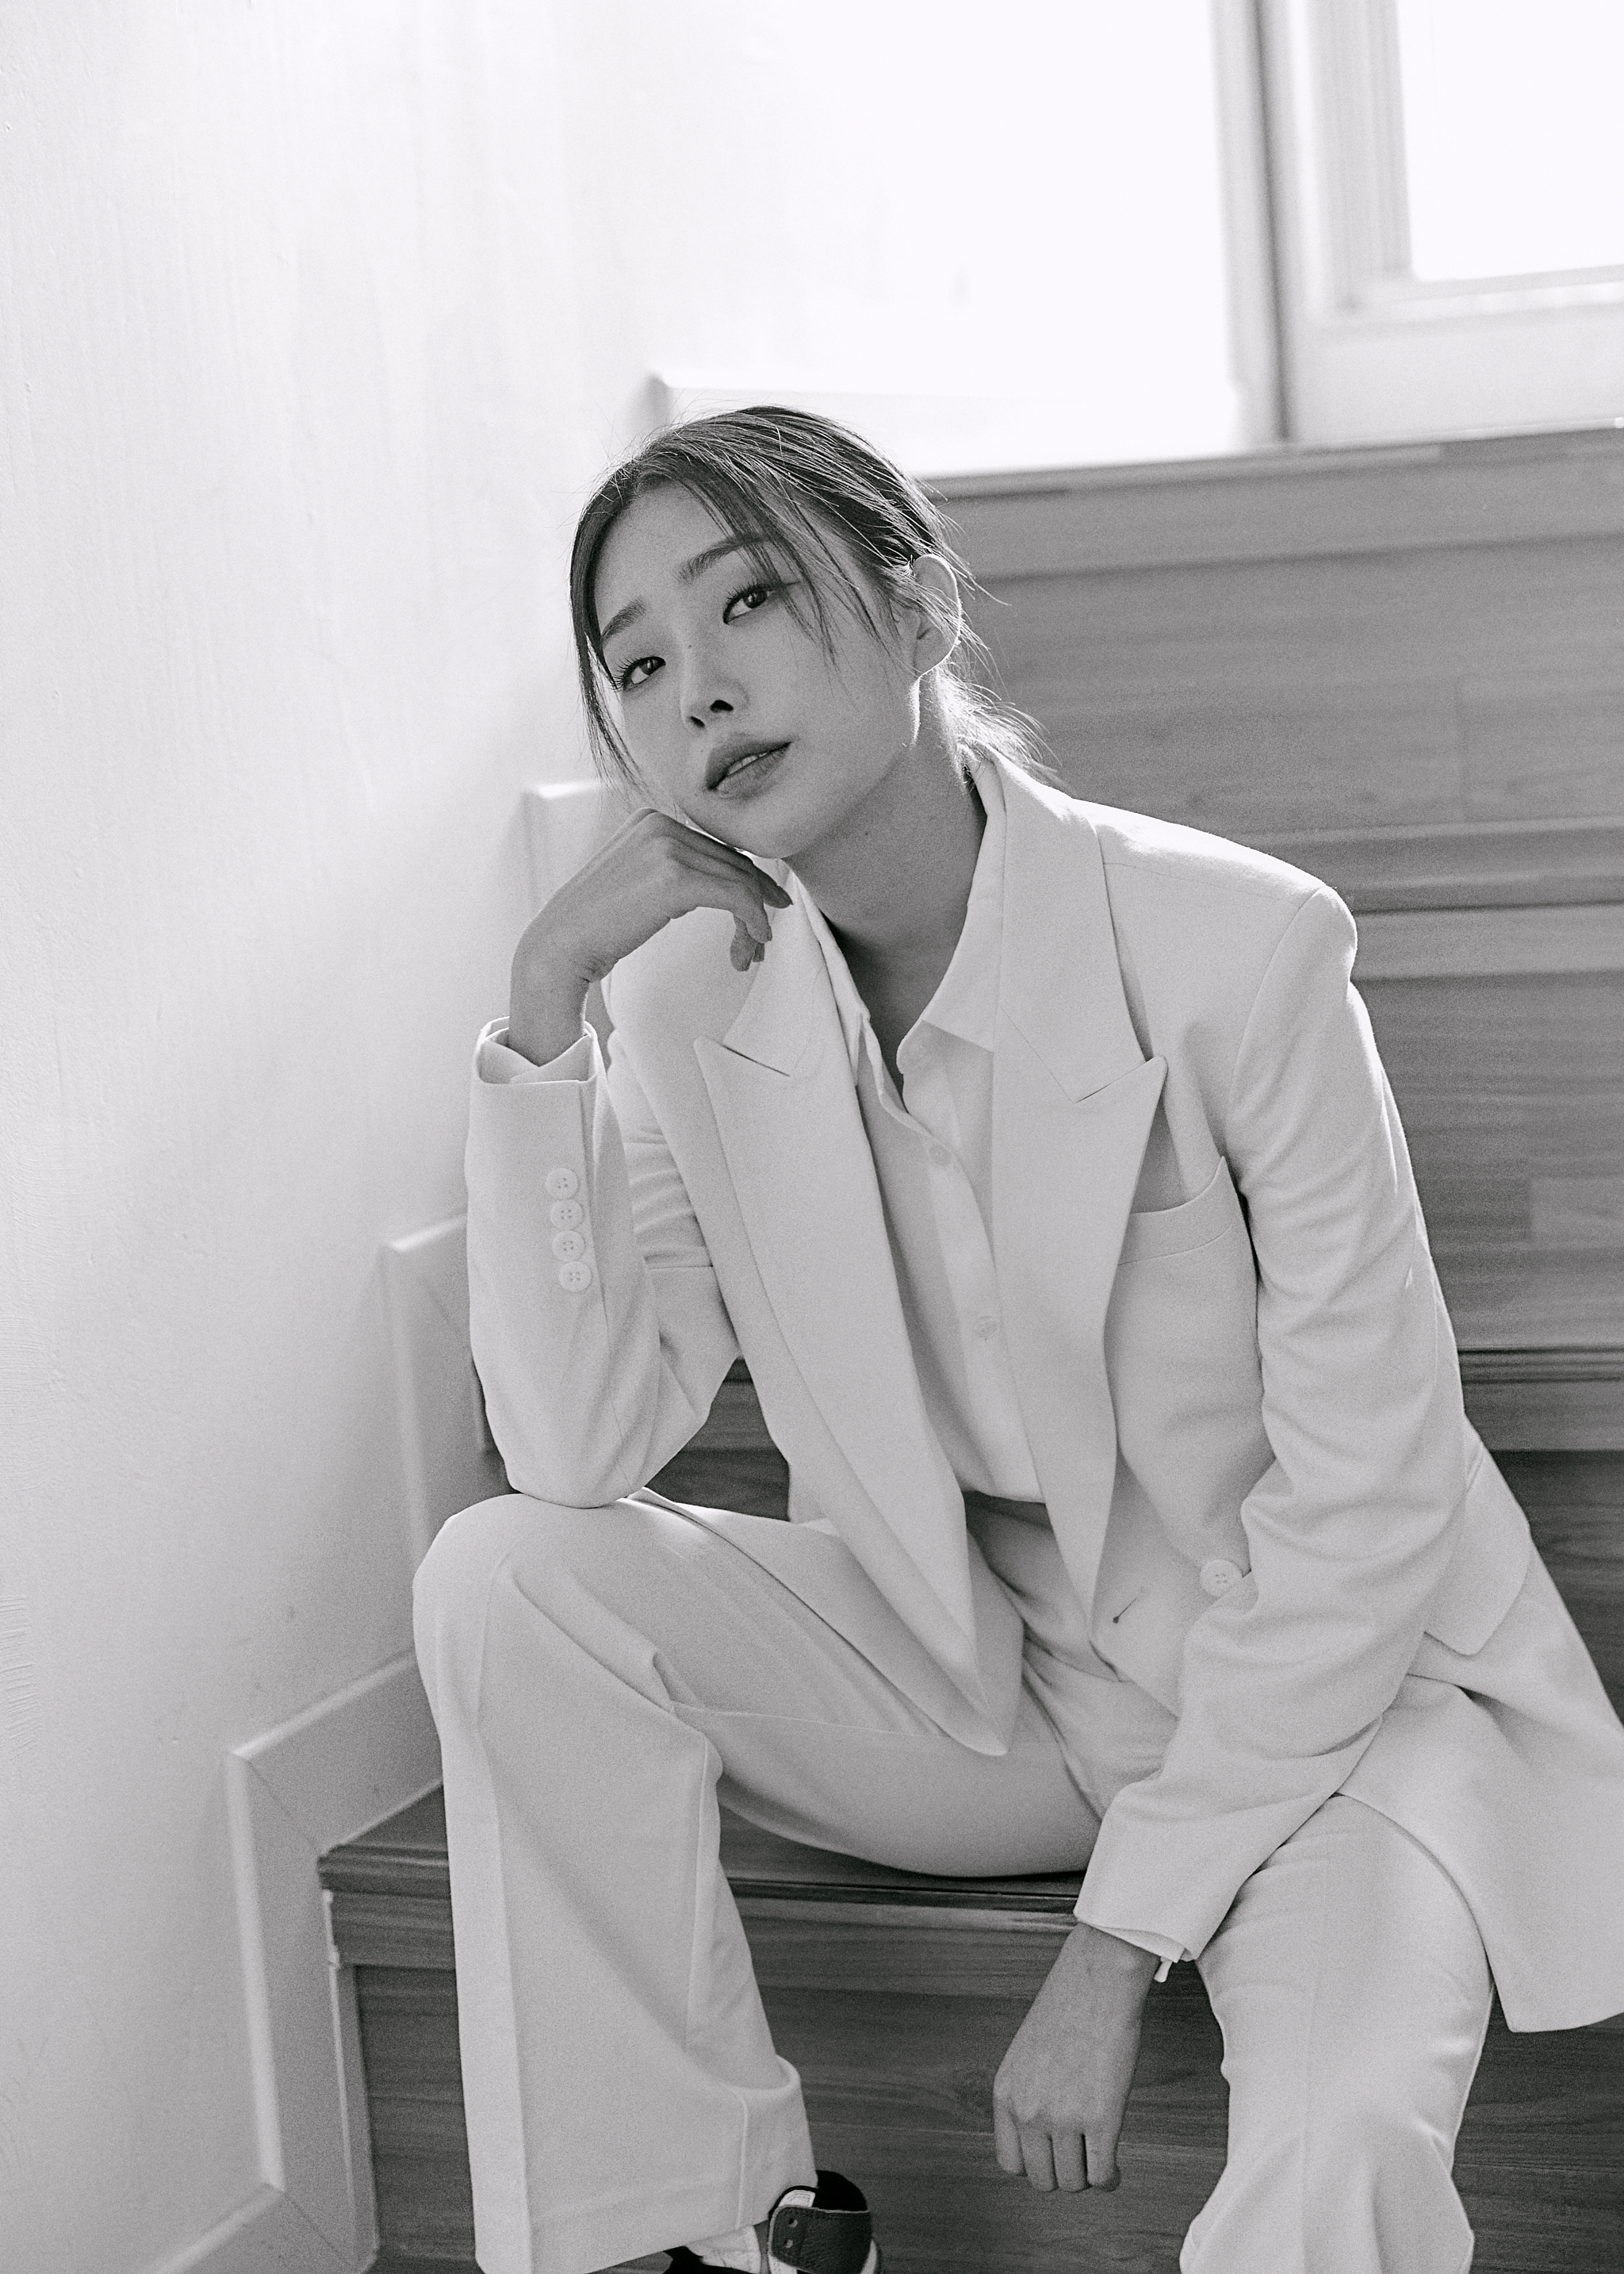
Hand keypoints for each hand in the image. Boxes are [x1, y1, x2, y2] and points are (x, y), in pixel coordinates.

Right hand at [507, 809, 792, 1064]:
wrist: (562, 944)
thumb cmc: (597, 924)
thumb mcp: (639, 880)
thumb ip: (676, 869)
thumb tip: (724, 882)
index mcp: (652, 819)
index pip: (718, 848)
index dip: (749, 881)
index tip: (767, 907)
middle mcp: (661, 824)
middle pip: (734, 863)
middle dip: (757, 903)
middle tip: (762, 940)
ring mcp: (666, 847)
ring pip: (740, 882)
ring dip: (754, 922)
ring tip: (750, 953)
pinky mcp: (674, 878)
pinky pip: (736, 897)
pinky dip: (752, 921)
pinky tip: (753, 943)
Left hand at [993, 1921, 1157, 2192]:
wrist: (1098, 1980)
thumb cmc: (1068, 2008)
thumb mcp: (1026, 2054)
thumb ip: (1027, 2094)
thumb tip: (1040, 2134)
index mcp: (1006, 2093)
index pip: (1009, 2163)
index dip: (1035, 2164)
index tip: (1052, 2156)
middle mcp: (1029, 2110)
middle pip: (1041, 2179)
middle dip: (1063, 2173)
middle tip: (1080, 2156)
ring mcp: (1063, 2117)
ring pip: (1072, 2183)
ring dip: (1087, 2176)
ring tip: (1098, 2157)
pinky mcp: (1101, 2118)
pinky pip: (1101, 2174)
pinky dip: (1110, 2179)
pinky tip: (1115, 2167)